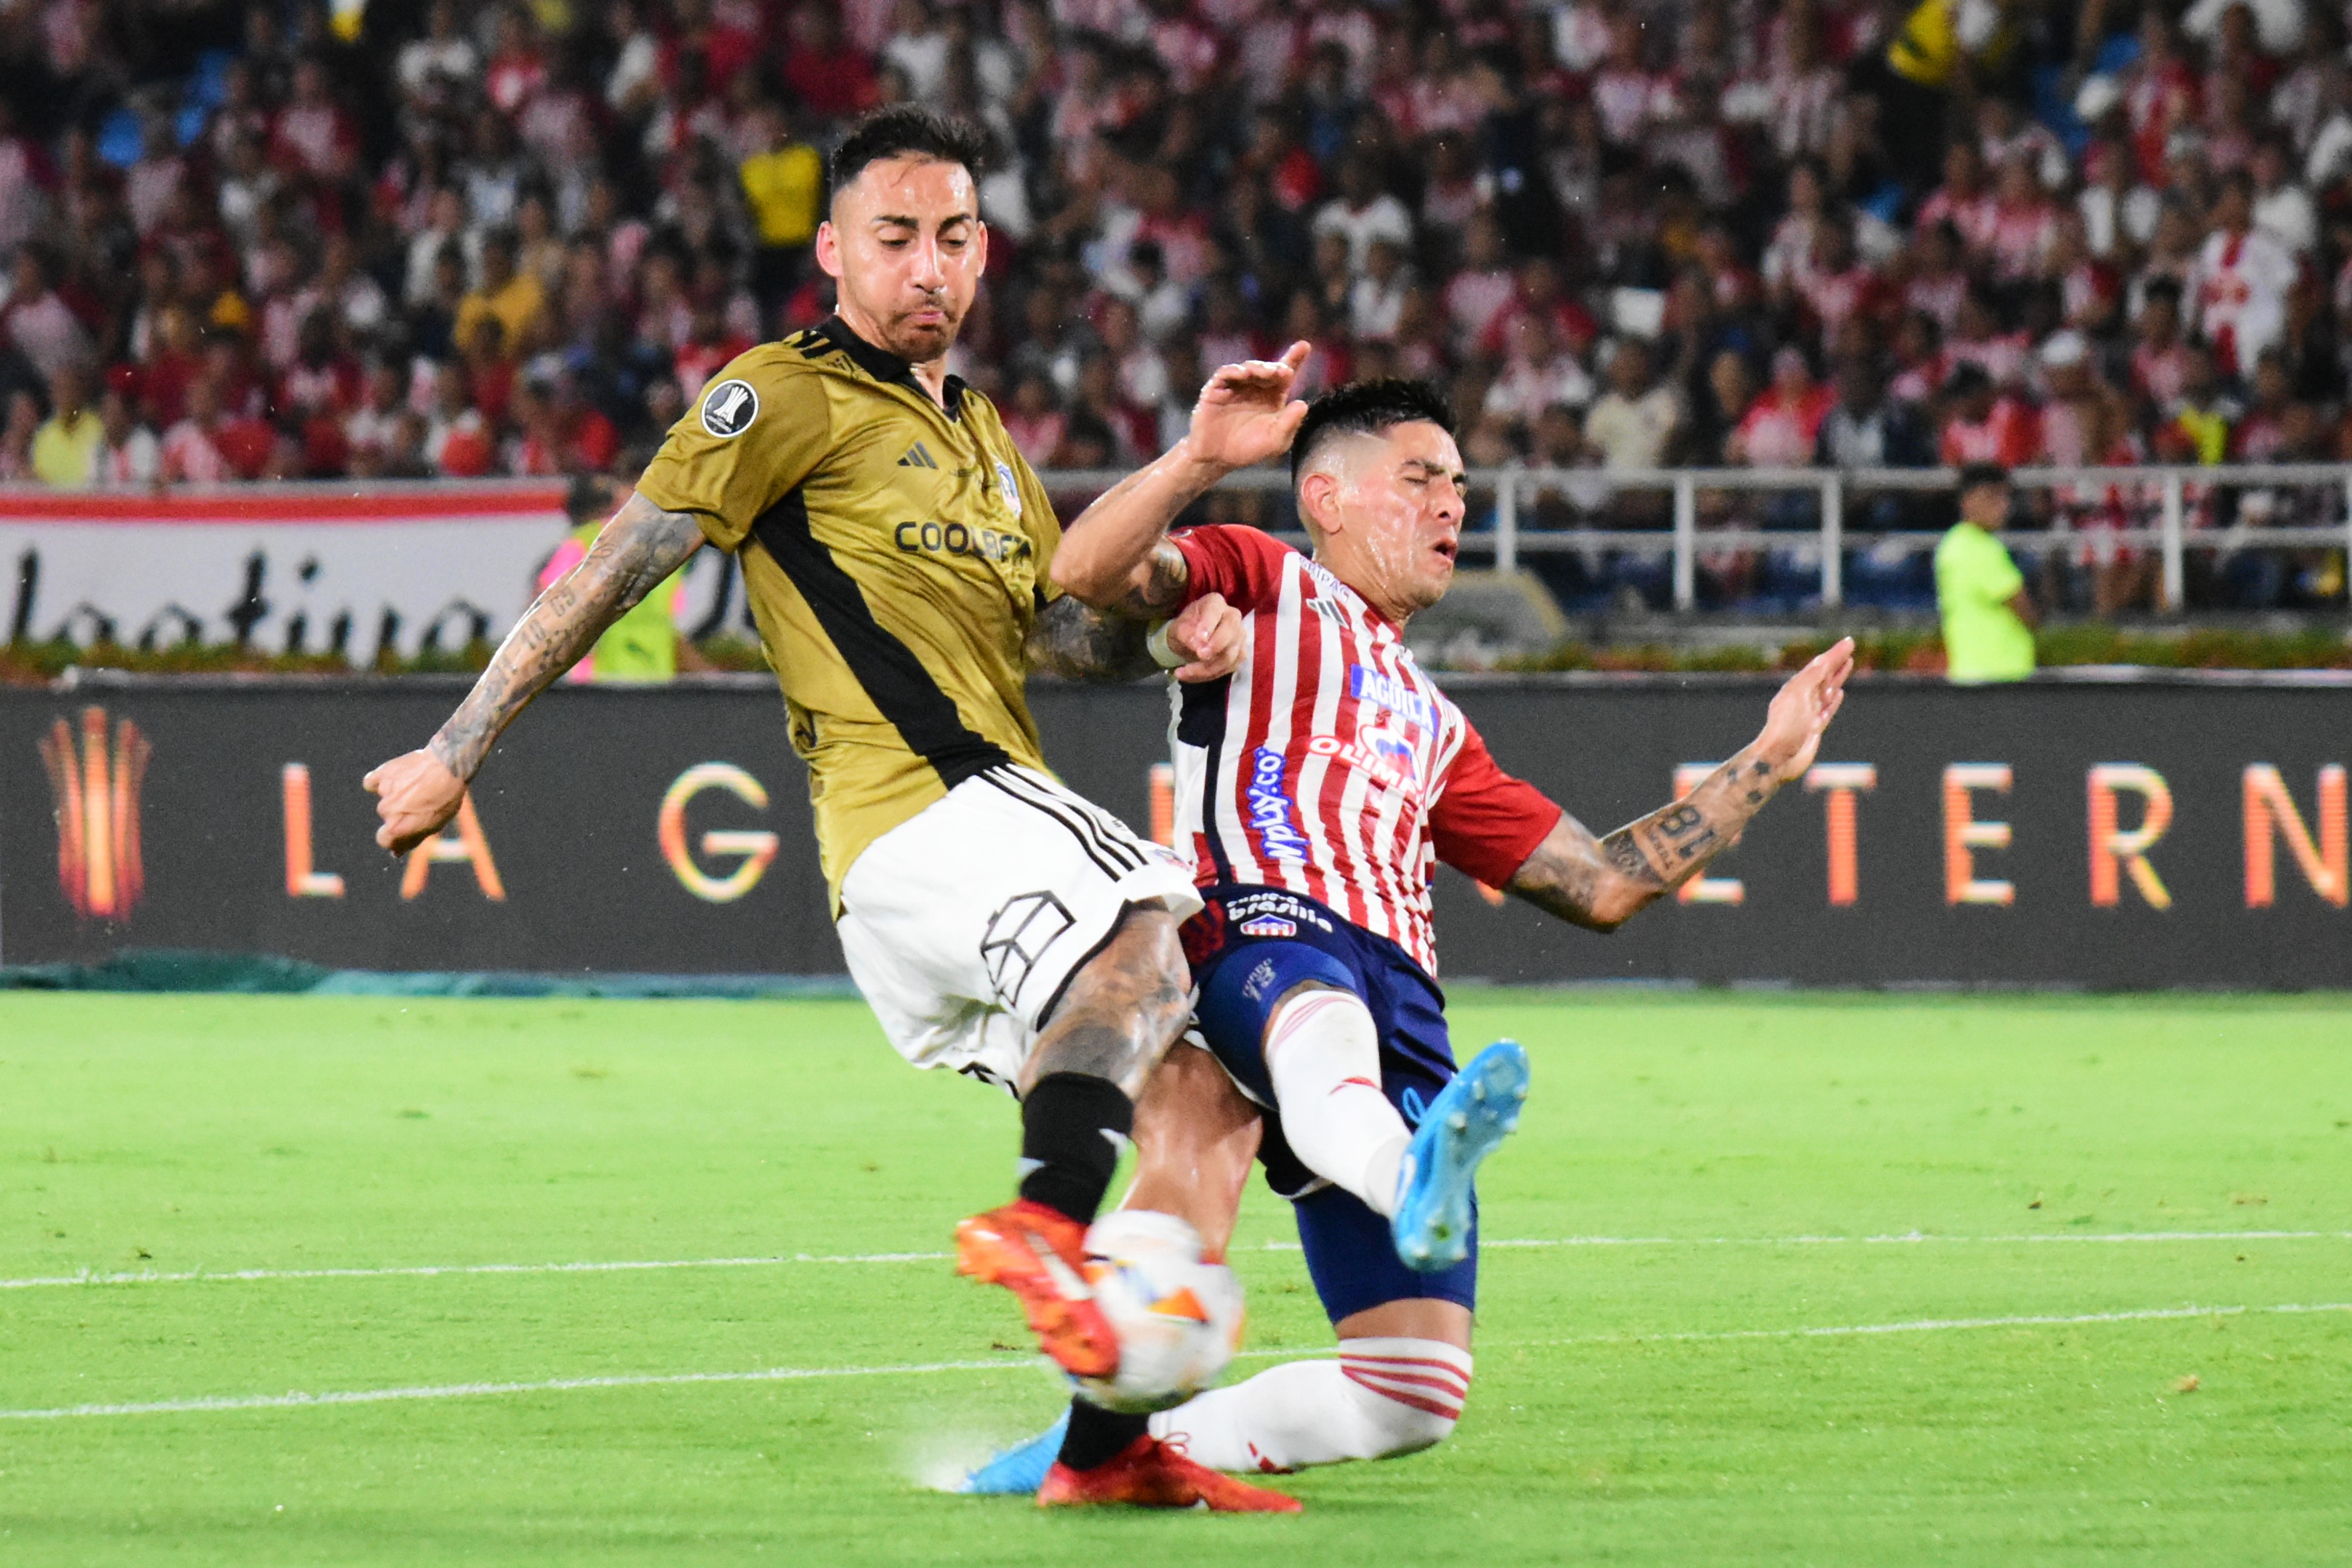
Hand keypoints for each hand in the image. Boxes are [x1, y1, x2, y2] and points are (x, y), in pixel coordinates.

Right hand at [363, 748, 467, 854]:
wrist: (448, 765)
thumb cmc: (445, 798)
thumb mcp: (434, 824)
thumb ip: (412, 839)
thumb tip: (395, 852)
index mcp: (397, 827)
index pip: (384, 840)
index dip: (394, 838)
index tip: (405, 830)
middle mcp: (387, 810)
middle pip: (388, 817)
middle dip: (401, 813)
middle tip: (421, 801)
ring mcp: (383, 791)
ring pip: (385, 799)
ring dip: (396, 795)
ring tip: (417, 786)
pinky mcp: (382, 773)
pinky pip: (373, 782)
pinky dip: (381, 781)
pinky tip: (397, 778)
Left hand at [1164, 592, 1242, 682]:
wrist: (1189, 641)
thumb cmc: (1185, 629)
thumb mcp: (1178, 629)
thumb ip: (1187, 634)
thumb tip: (1198, 645)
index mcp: (1215, 603)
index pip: (1215, 611)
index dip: (1209, 624)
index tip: (1200, 638)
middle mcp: (1232, 616)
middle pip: (1231, 632)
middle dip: (1215, 647)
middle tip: (1199, 655)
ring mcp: (1239, 637)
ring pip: (1230, 655)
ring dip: (1207, 668)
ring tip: (1183, 672)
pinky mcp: (1239, 655)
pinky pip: (1228, 668)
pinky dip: (1209, 675)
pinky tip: (1191, 676)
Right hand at [1182, 342, 1311, 472]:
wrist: (1216, 459)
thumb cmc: (1248, 450)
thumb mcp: (1275, 441)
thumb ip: (1290, 424)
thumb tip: (1303, 404)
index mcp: (1272, 398)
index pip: (1284, 375)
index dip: (1294, 359)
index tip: (1304, 345)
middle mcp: (1255, 388)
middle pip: (1267, 369)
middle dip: (1276, 368)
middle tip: (1284, 372)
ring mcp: (1235, 387)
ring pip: (1247, 368)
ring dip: (1258, 368)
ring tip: (1266, 373)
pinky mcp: (1216, 390)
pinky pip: (1225, 374)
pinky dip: (1234, 371)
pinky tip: (1243, 374)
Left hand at [1753, 637, 1854, 781]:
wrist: (1778, 757)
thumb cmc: (1785, 726)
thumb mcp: (1798, 695)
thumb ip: (1812, 677)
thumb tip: (1823, 660)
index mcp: (1796, 687)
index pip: (1820, 665)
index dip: (1834, 653)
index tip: (1849, 642)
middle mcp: (1803, 698)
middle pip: (1824, 675)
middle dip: (1837, 661)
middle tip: (1850, 647)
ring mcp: (1809, 713)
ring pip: (1827, 689)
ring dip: (1837, 676)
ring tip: (1847, 664)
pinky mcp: (1814, 727)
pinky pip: (1827, 709)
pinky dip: (1834, 700)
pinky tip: (1839, 693)